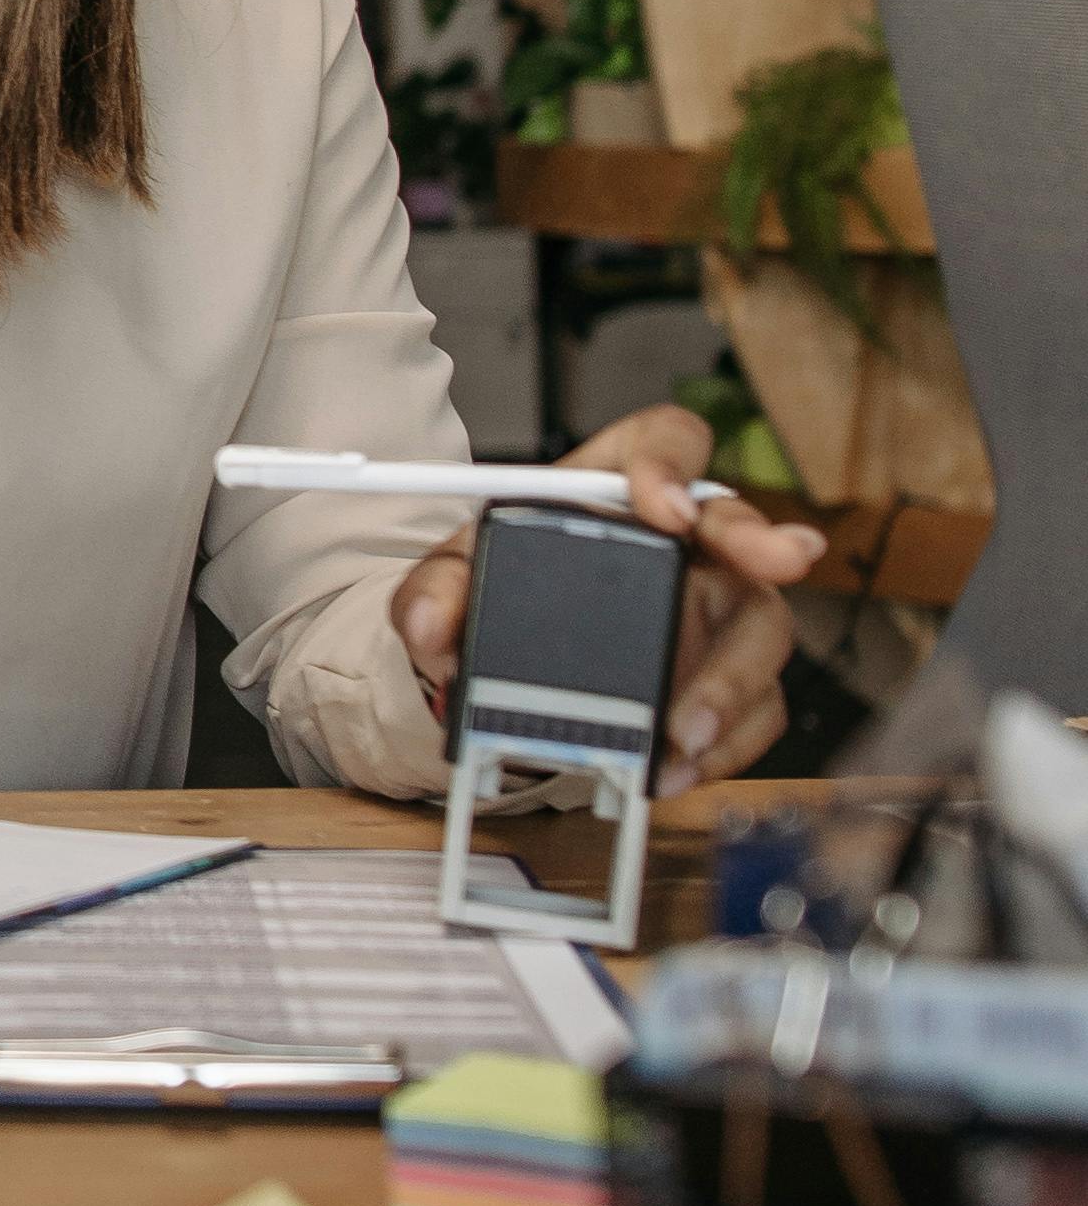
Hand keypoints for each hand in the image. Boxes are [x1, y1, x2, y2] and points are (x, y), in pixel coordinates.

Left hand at [388, 404, 828, 796]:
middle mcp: (683, 541)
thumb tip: (428, 624)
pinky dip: (726, 743)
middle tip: (777, 561)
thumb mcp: (457, 576)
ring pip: (761, 626)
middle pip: (738, 527)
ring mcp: (715, 608)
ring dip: (733, 678)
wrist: (507, 659)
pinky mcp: (726, 675)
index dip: (674, 462)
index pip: (666, 439)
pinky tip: (682, 766)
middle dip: (761, 541)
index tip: (664, 505)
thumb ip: (436, 588)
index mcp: (619, 486)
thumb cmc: (503, 587)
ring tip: (686, 728)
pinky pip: (756, 706)